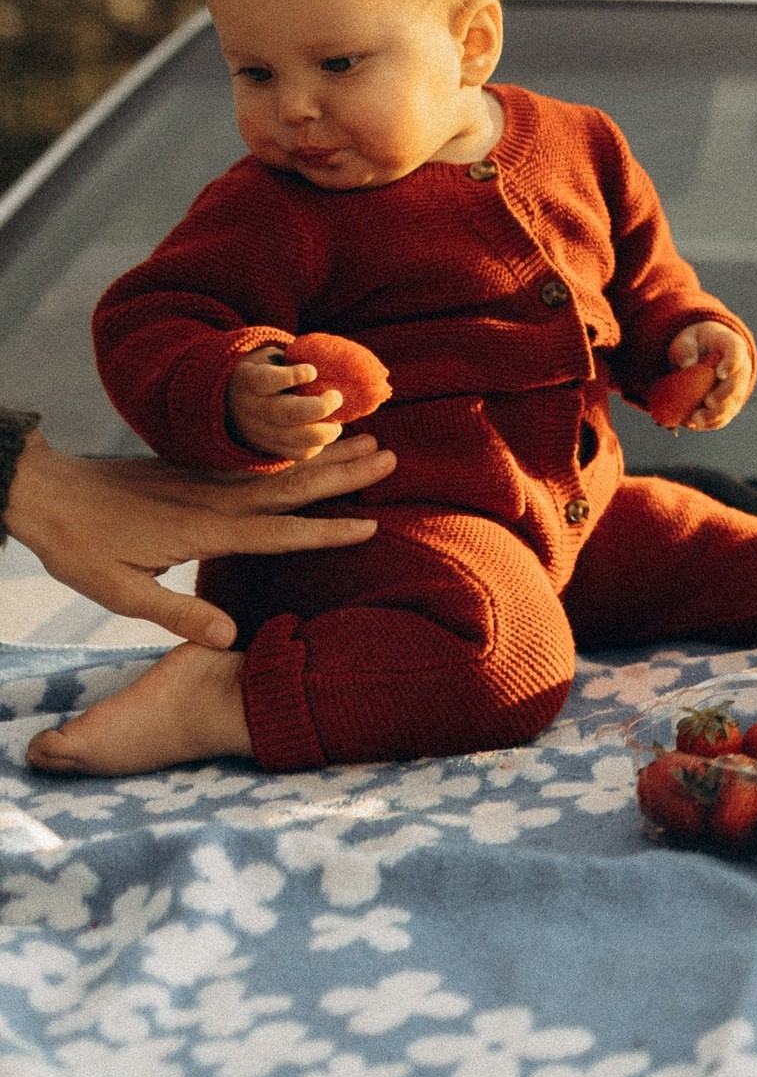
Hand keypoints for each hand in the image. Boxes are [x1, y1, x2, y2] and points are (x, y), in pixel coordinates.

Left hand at [4, 431, 392, 647]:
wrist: (46, 491)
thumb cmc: (80, 545)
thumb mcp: (118, 590)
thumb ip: (176, 612)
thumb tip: (227, 637)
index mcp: (203, 530)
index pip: (278, 532)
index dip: (325, 532)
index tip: (372, 525)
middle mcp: (214, 499)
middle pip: (292, 486)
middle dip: (343, 474)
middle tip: (391, 457)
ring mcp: (208, 480)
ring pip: (280, 468)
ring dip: (327, 454)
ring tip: (370, 440)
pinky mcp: (198, 470)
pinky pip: (258, 462)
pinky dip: (294, 452)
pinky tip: (314, 444)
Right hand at [227, 349, 345, 461]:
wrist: (231, 401)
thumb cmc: (264, 373)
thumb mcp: (269, 359)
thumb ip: (292, 360)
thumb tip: (332, 360)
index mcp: (250, 380)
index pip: (267, 380)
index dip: (292, 376)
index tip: (312, 371)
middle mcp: (252, 408)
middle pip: (286, 413)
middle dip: (319, 407)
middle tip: (337, 397)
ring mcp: (259, 430)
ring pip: (295, 437)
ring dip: (324, 432)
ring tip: (337, 424)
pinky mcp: (269, 446)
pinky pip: (297, 453)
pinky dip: (317, 446)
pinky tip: (326, 433)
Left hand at [667, 321, 753, 429]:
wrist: (703, 352)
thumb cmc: (695, 344)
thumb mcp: (686, 340)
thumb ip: (686, 348)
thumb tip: (688, 364)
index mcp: (733, 346)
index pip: (737, 354)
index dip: (732, 364)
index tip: (720, 373)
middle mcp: (741, 368)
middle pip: (737, 384)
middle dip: (724, 396)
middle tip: (708, 402)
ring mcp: (738, 388)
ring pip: (732, 405)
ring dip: (716, 415)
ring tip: (695, 419)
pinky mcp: (729, 404)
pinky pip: (724, 417)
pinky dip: (710, 423)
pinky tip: (694, 424)